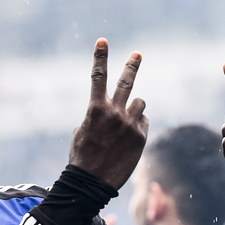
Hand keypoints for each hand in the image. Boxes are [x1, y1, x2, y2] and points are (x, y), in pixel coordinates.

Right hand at [69, 38, 148, 189]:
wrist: (92, 182)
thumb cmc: (82, 157)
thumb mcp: (82, 132)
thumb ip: (96, 116)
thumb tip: (111, 110)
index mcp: (95, 109)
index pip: (98, 77)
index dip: (100, 57)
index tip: (102, 41)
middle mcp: (114, 113)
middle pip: (126, 82)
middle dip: (131, 66)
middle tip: (137, 54)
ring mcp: (130, 124)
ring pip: (139, 103)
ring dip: (133, 109)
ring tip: (123, 125)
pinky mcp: (141, 136)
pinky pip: (143, 122)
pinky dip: (137, 127)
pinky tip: (127, 141)